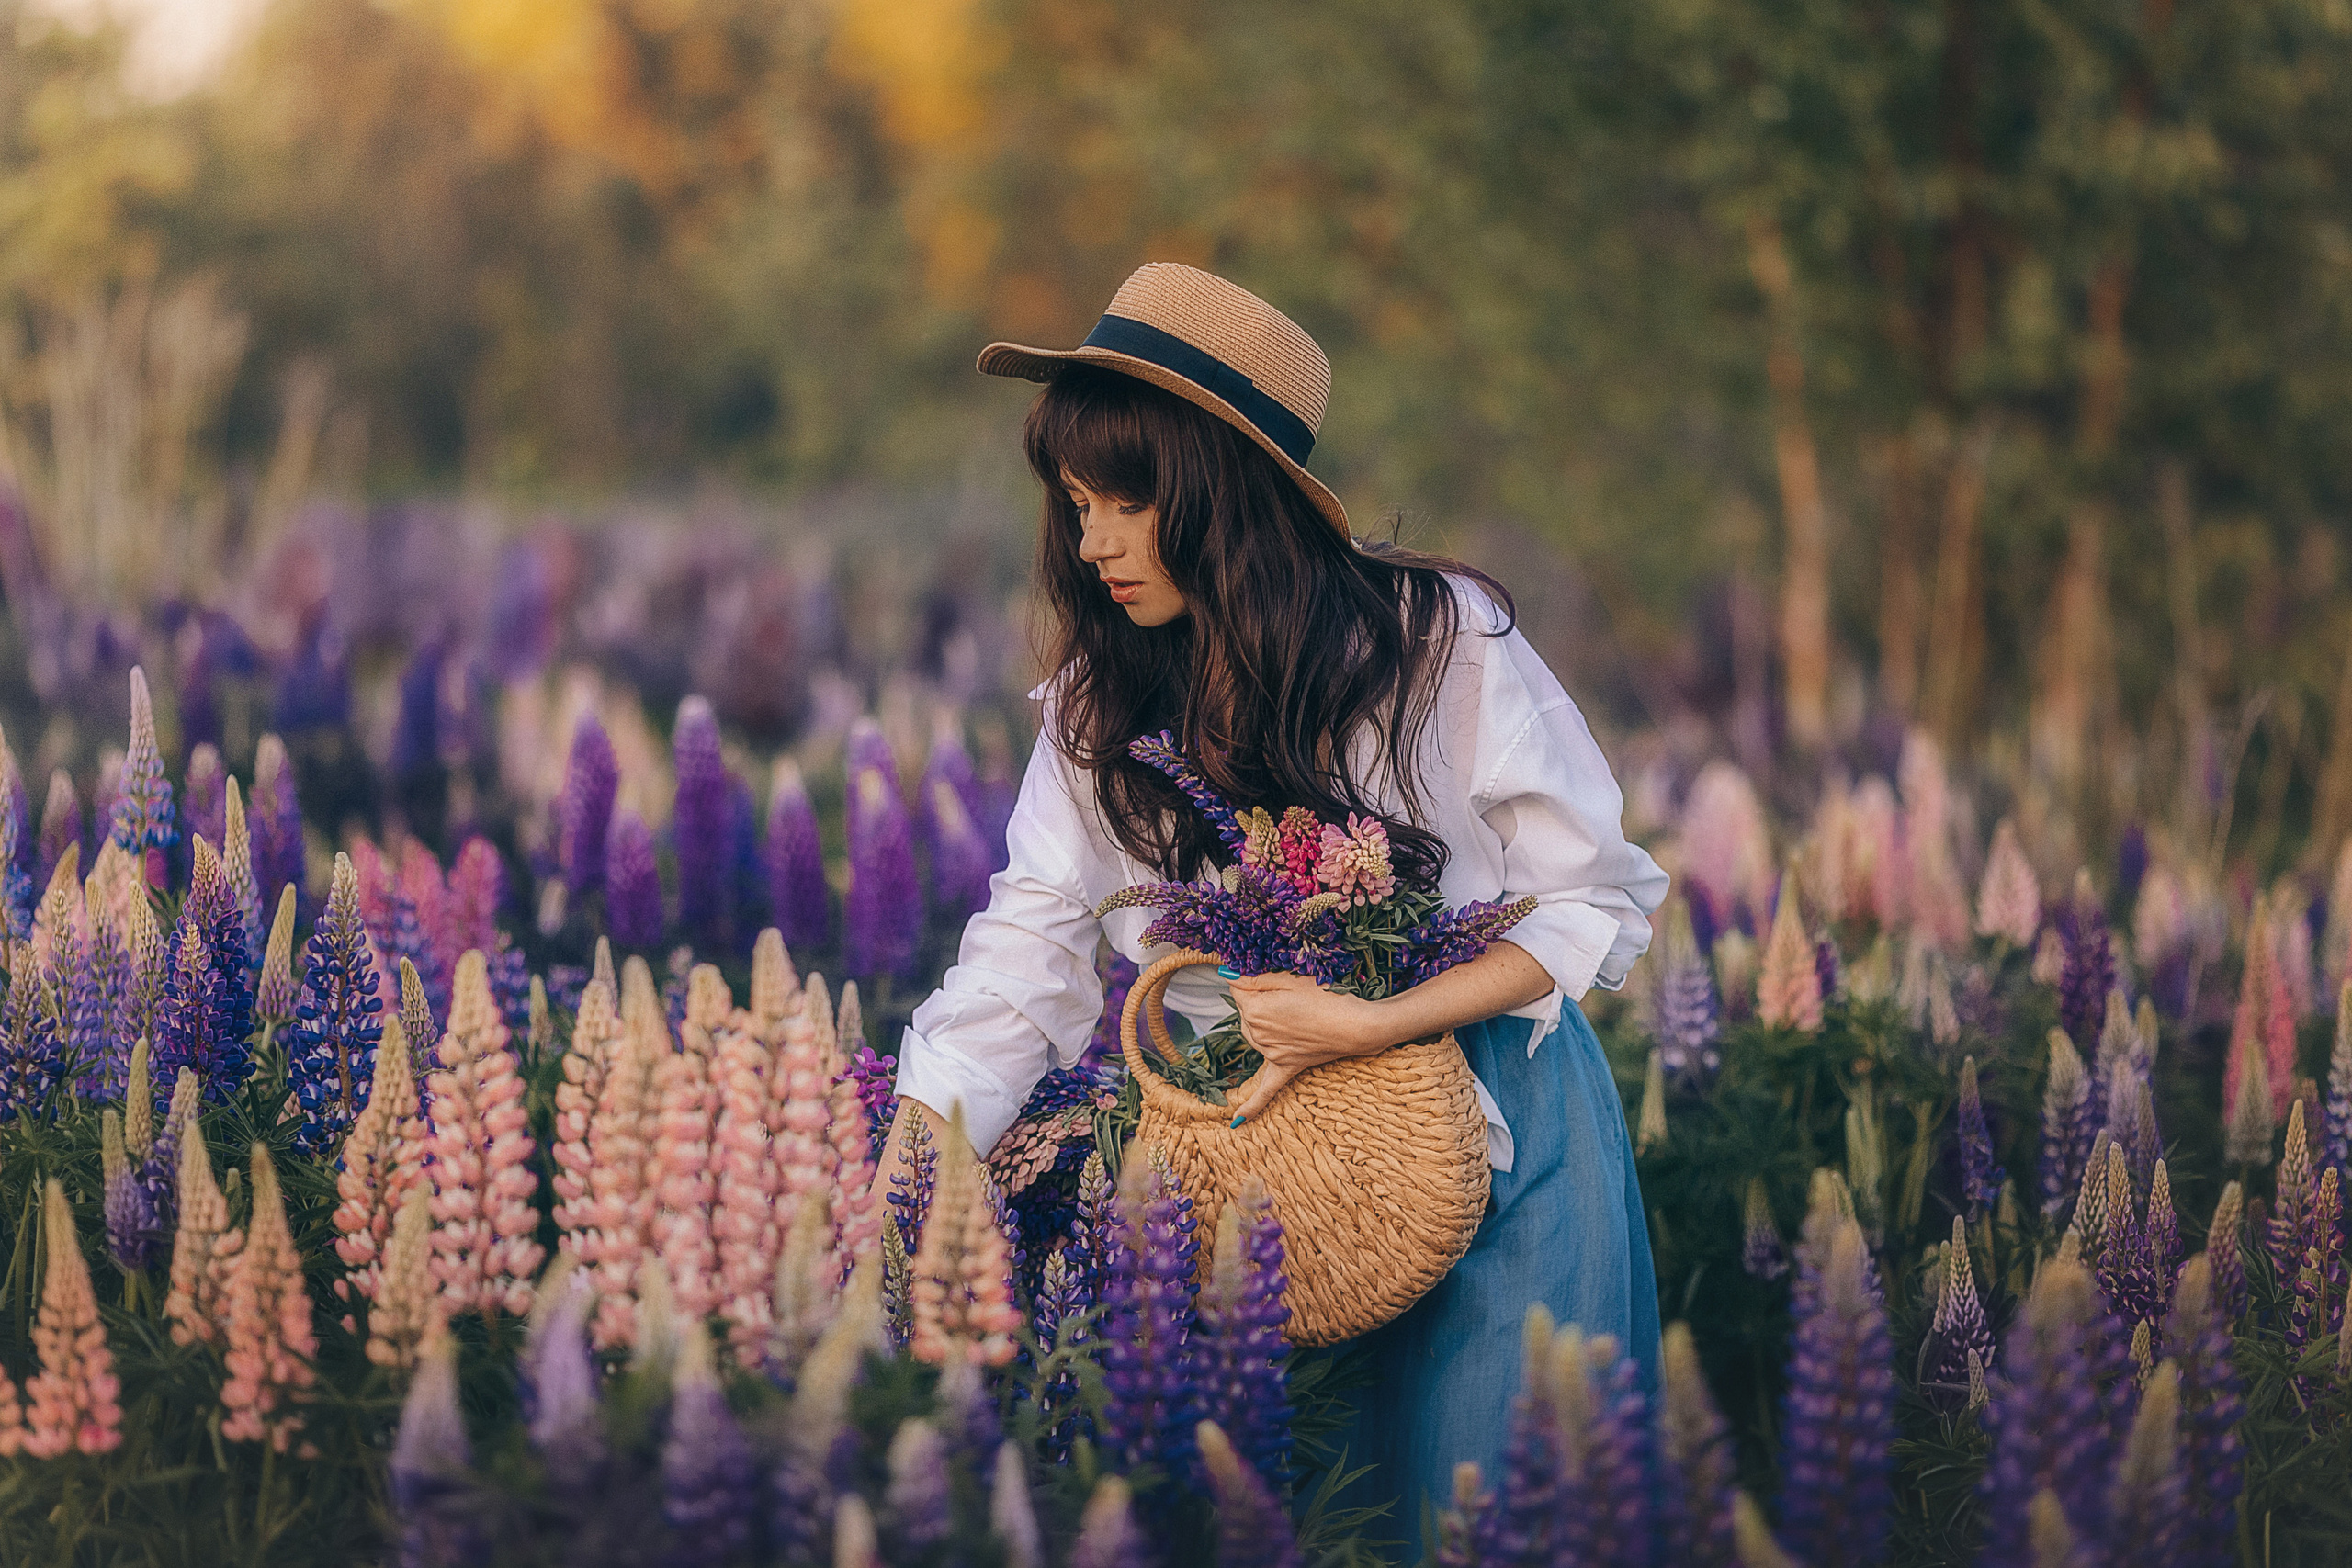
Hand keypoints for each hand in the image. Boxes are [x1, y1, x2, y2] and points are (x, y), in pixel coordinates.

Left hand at [1223, 971, 1392, 1126]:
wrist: (1358, 1026)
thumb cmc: (1328, 998)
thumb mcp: (1291, 978)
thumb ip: (1255, 978)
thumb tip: (1226, 974)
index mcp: (1255, 1010)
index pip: (1238, 989)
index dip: (1255, 980)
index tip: (1273, 978)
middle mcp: (1258, 1034)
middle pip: (1245, 1011)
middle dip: (1260, 1000)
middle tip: (1291, 995)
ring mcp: (1271, 1054)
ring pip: (1253, 1033)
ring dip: (1264, 1023)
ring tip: (1293, 1014)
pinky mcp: (1285, 1067)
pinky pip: (1265, 1091)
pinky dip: (1250, 1106)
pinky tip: (1236, 1122)